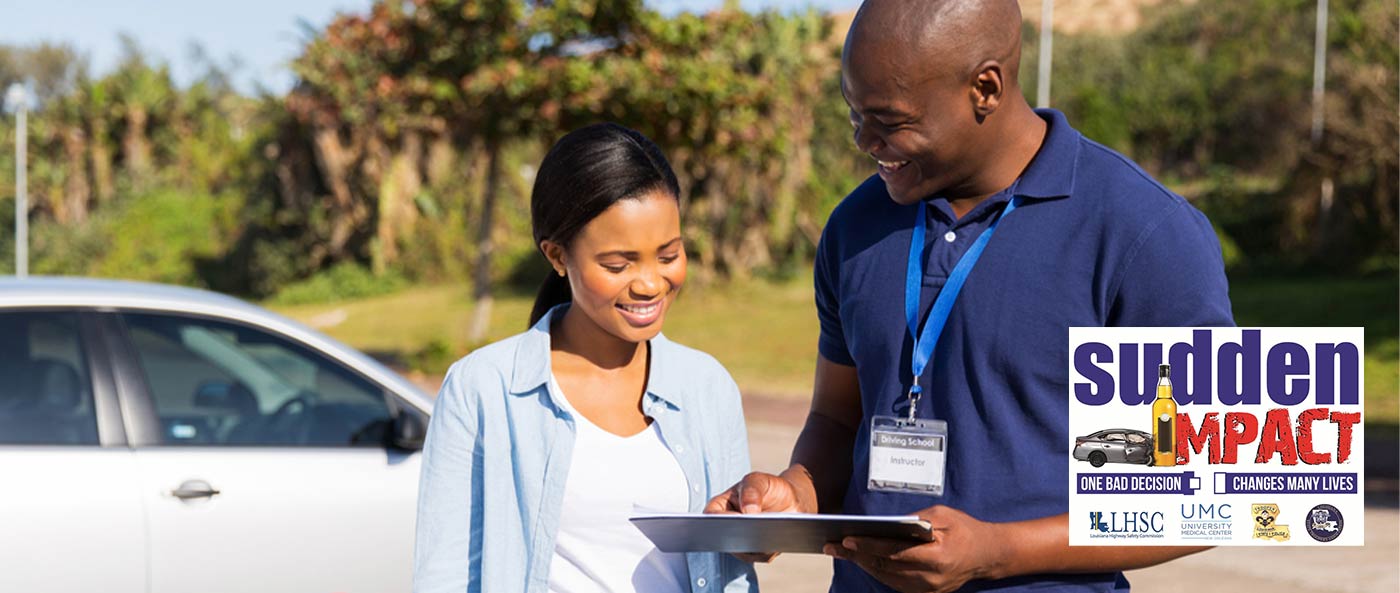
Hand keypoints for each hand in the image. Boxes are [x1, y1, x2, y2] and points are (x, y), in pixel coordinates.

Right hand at [705, 471, 808, 562]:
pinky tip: (775, 542)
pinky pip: (760, 555)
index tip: (736, 519)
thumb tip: (749, 512)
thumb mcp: (759, 481)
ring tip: (765, 536)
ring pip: (743, 550)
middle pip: (726, 537)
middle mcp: (728, 527)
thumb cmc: (769, 488)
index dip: (720, 520)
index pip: (712, 516)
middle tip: (750, 532)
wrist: (791, 499)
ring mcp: (741, 541)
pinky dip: (767, 550)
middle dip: (738, 535)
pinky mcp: (757, 552)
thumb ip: (751, 491)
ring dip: (754, 545)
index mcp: (721, 507)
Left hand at [823, 505, 1007, 592]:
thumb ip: (915, 520)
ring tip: (841, 551)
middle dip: (856, 555)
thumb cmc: (964, 529)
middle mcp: (930, 577)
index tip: (847, 538)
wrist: (988, 555)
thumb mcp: (943, 515)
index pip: (894, 552)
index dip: (869, 546)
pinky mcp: (926, 592)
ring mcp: (928, 588)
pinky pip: (894, 582)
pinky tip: (862, 558)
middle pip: (885, 567)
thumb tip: (886, 524)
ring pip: (886, 577)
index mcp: (937, 557)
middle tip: (831, 546)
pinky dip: (877, 570)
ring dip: (862, 564)